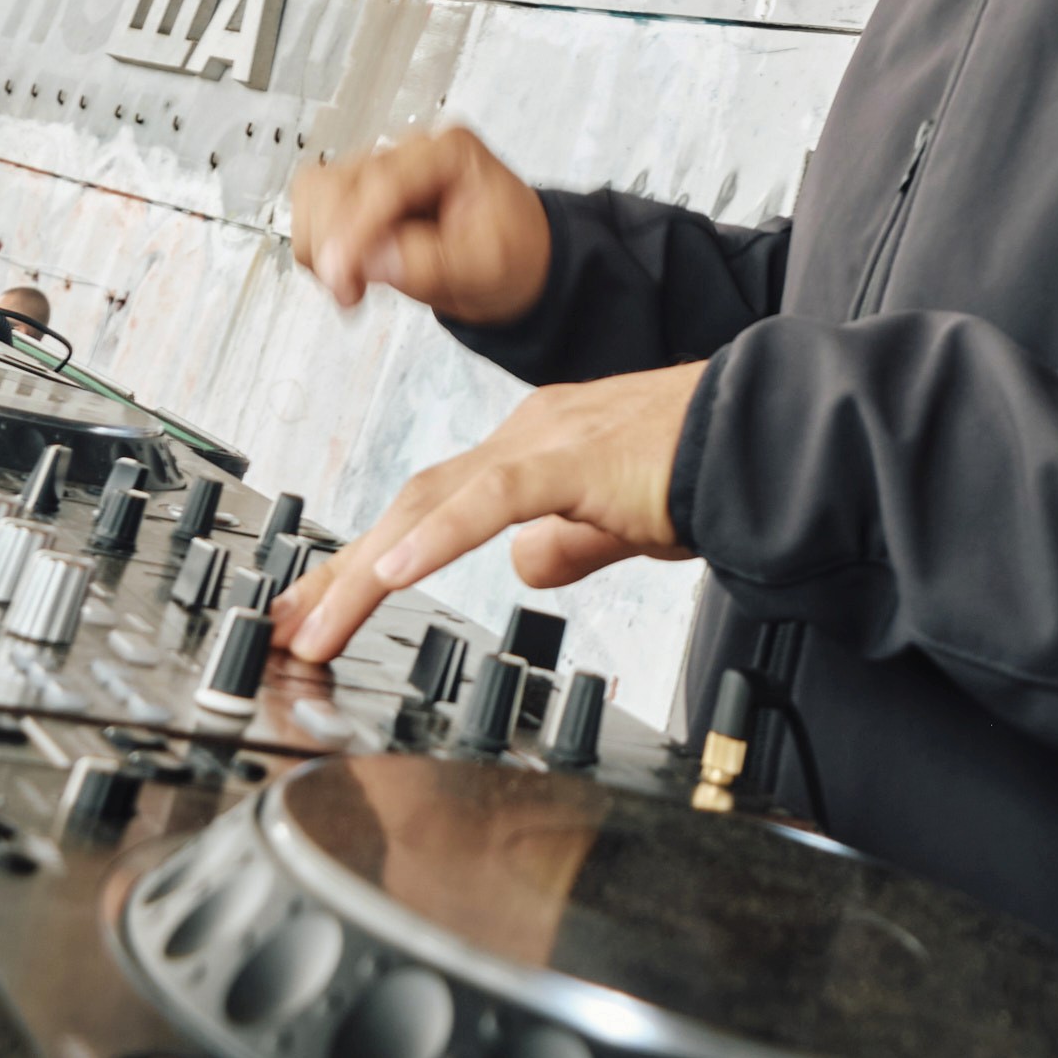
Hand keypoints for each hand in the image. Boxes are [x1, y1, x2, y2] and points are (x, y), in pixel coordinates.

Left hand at [275, 363, 704, 661]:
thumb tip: (523, 568)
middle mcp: (526, 435)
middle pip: (413, 502)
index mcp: (534, 448)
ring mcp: (545, 441)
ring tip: (321, 621)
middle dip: (346, 569)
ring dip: (368, 567)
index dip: (373, 554)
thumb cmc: (706, 470)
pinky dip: (441, 534)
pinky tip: (399, 569)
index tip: (325, 605)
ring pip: (434, 501)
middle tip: (291, 626)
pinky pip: (495, 498)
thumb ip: (570, 542)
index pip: (433, 503)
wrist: (766, 431)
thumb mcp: (621, 520)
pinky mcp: (576, 458)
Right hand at [290, 124, 550, 325]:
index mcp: (450, 152)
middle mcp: (410, 153)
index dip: (355, 230)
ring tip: (352, 284)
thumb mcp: (487, 266)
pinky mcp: (361, 194)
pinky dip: (318, 243)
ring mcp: (382, 170)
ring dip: (321, 242)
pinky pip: (314, 208)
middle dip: (335, 241)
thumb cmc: (512, 253)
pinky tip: (349, 271)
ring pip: (316, 191)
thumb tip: (372, 260)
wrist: (517, 261)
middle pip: (339, 182)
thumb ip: (430, 262)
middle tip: (350, 294)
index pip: (385, 180)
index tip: (339, 276)